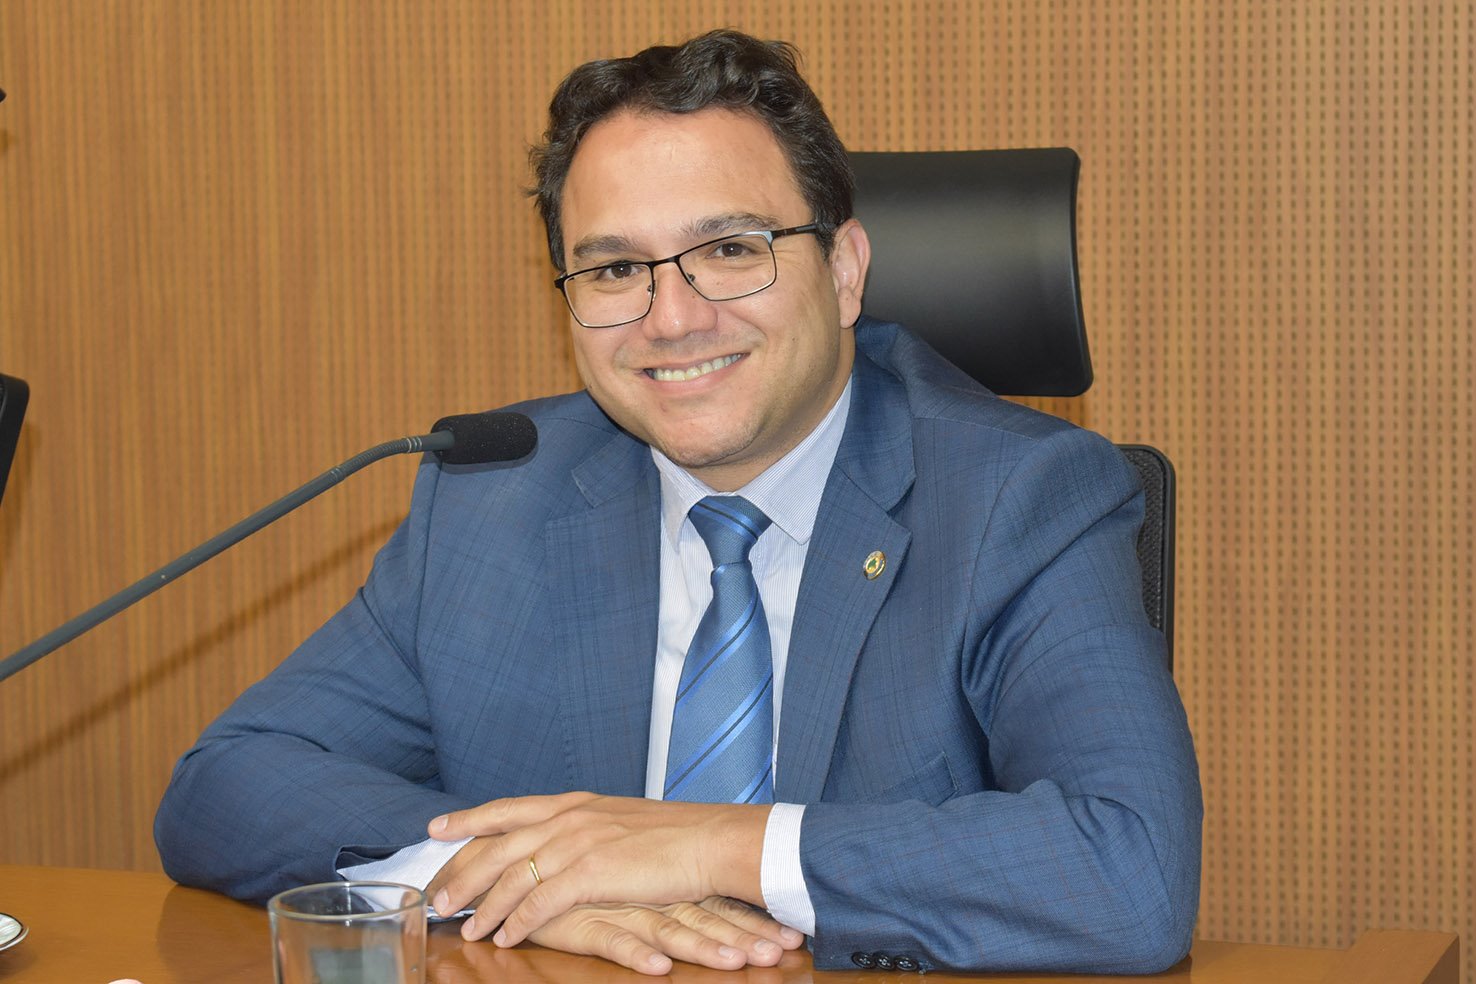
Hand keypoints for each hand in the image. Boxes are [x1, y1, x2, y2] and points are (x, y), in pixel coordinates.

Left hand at [425, 792, 770, 946]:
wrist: (710, 840)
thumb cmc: (676, 836)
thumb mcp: (622, 820)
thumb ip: (589, 828)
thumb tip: (570, 840)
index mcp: (576, 803)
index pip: (509, 808)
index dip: (470, 818)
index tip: (437, 826)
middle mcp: (569, 818)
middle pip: (499, 845)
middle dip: (463, 871)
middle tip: (437, 895)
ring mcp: (577, 844)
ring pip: (512, 877)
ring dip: (484, 905)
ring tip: (466, 927)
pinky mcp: (589, 874)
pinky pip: (539, 903)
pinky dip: (517, 922)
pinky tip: (505, 938)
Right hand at [527, 897, 802, 974]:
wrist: (521, 871)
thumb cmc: (577, 887)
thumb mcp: (626, 898)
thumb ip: (659, 910)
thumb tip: (698, 932)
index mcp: (662, 889)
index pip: (716, 907)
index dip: (753, 922)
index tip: (795, 939)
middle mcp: (647, 896)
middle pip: (705, 919)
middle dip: (745, 936)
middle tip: (785, 950)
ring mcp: (618, 906)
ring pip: (669, 928)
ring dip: (706, 947)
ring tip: (742, 962)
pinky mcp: (584, 921)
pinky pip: (614, 941)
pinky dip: (637, 953)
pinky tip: (659, 967)